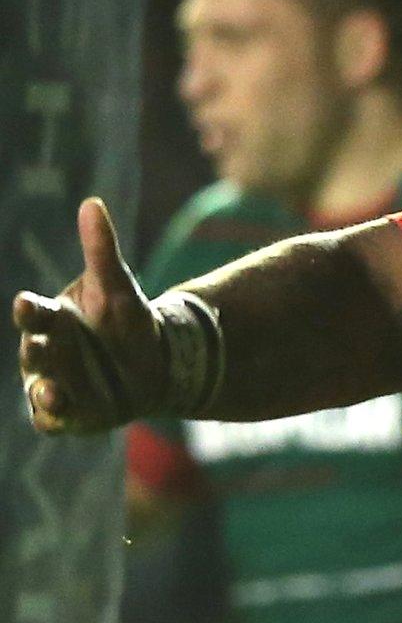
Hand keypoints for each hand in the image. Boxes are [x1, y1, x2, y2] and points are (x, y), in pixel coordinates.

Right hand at [14, 198, 164, 433]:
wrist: (153, 362)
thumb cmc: (124, 320)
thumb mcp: (118, 287)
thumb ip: (102, 249)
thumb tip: (92, 203)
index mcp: (53, 321)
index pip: (35, 314)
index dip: (30, 310)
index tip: (27, 302)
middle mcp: (45, 353)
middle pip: (35, 352)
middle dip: (37, 351)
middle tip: (41, 348)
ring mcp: (54, 383)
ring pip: (39, 389)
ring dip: (43, 392)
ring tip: (53, 393)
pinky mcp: (69, 413)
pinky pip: (53, 419)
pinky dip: (53, 419)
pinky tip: (59, 418)